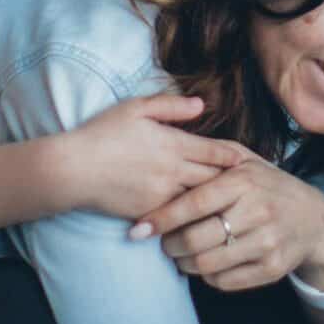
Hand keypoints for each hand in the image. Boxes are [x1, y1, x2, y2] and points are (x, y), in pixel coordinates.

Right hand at [62, 95, 246, 224]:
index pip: (214, 151)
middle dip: (232, 182)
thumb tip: (201, 105)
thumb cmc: (102, 133)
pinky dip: (192, 216)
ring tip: (234, 203)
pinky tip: (204, 219)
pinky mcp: (150, 213)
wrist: (72, 170)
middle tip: (251, 185)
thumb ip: (170, 106)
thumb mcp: (135, 109)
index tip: (249, 161)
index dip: (233, 156)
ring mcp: (162, 195)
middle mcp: (172, 171)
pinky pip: (179, 216)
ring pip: (200, 200)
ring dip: (217, 201)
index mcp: (172, 143)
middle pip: (214, 178)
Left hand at [128, 153, 323, 294]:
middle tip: (163, 243)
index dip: (162, 218)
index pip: (194, 203)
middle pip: (195, 239)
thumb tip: (172, 142)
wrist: (314, 220)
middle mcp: (257, 212)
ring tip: (180, 255)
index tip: (139, 228)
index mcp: (245, 181)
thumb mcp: (247, 162)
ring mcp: (266, 243)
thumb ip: (213, 153)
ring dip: (184, 263)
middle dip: (169, 245)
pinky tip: (206, 264)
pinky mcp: (271, 269)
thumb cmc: (268, 187)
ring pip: (206, 264)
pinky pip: (224, 282)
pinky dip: (207, 276)